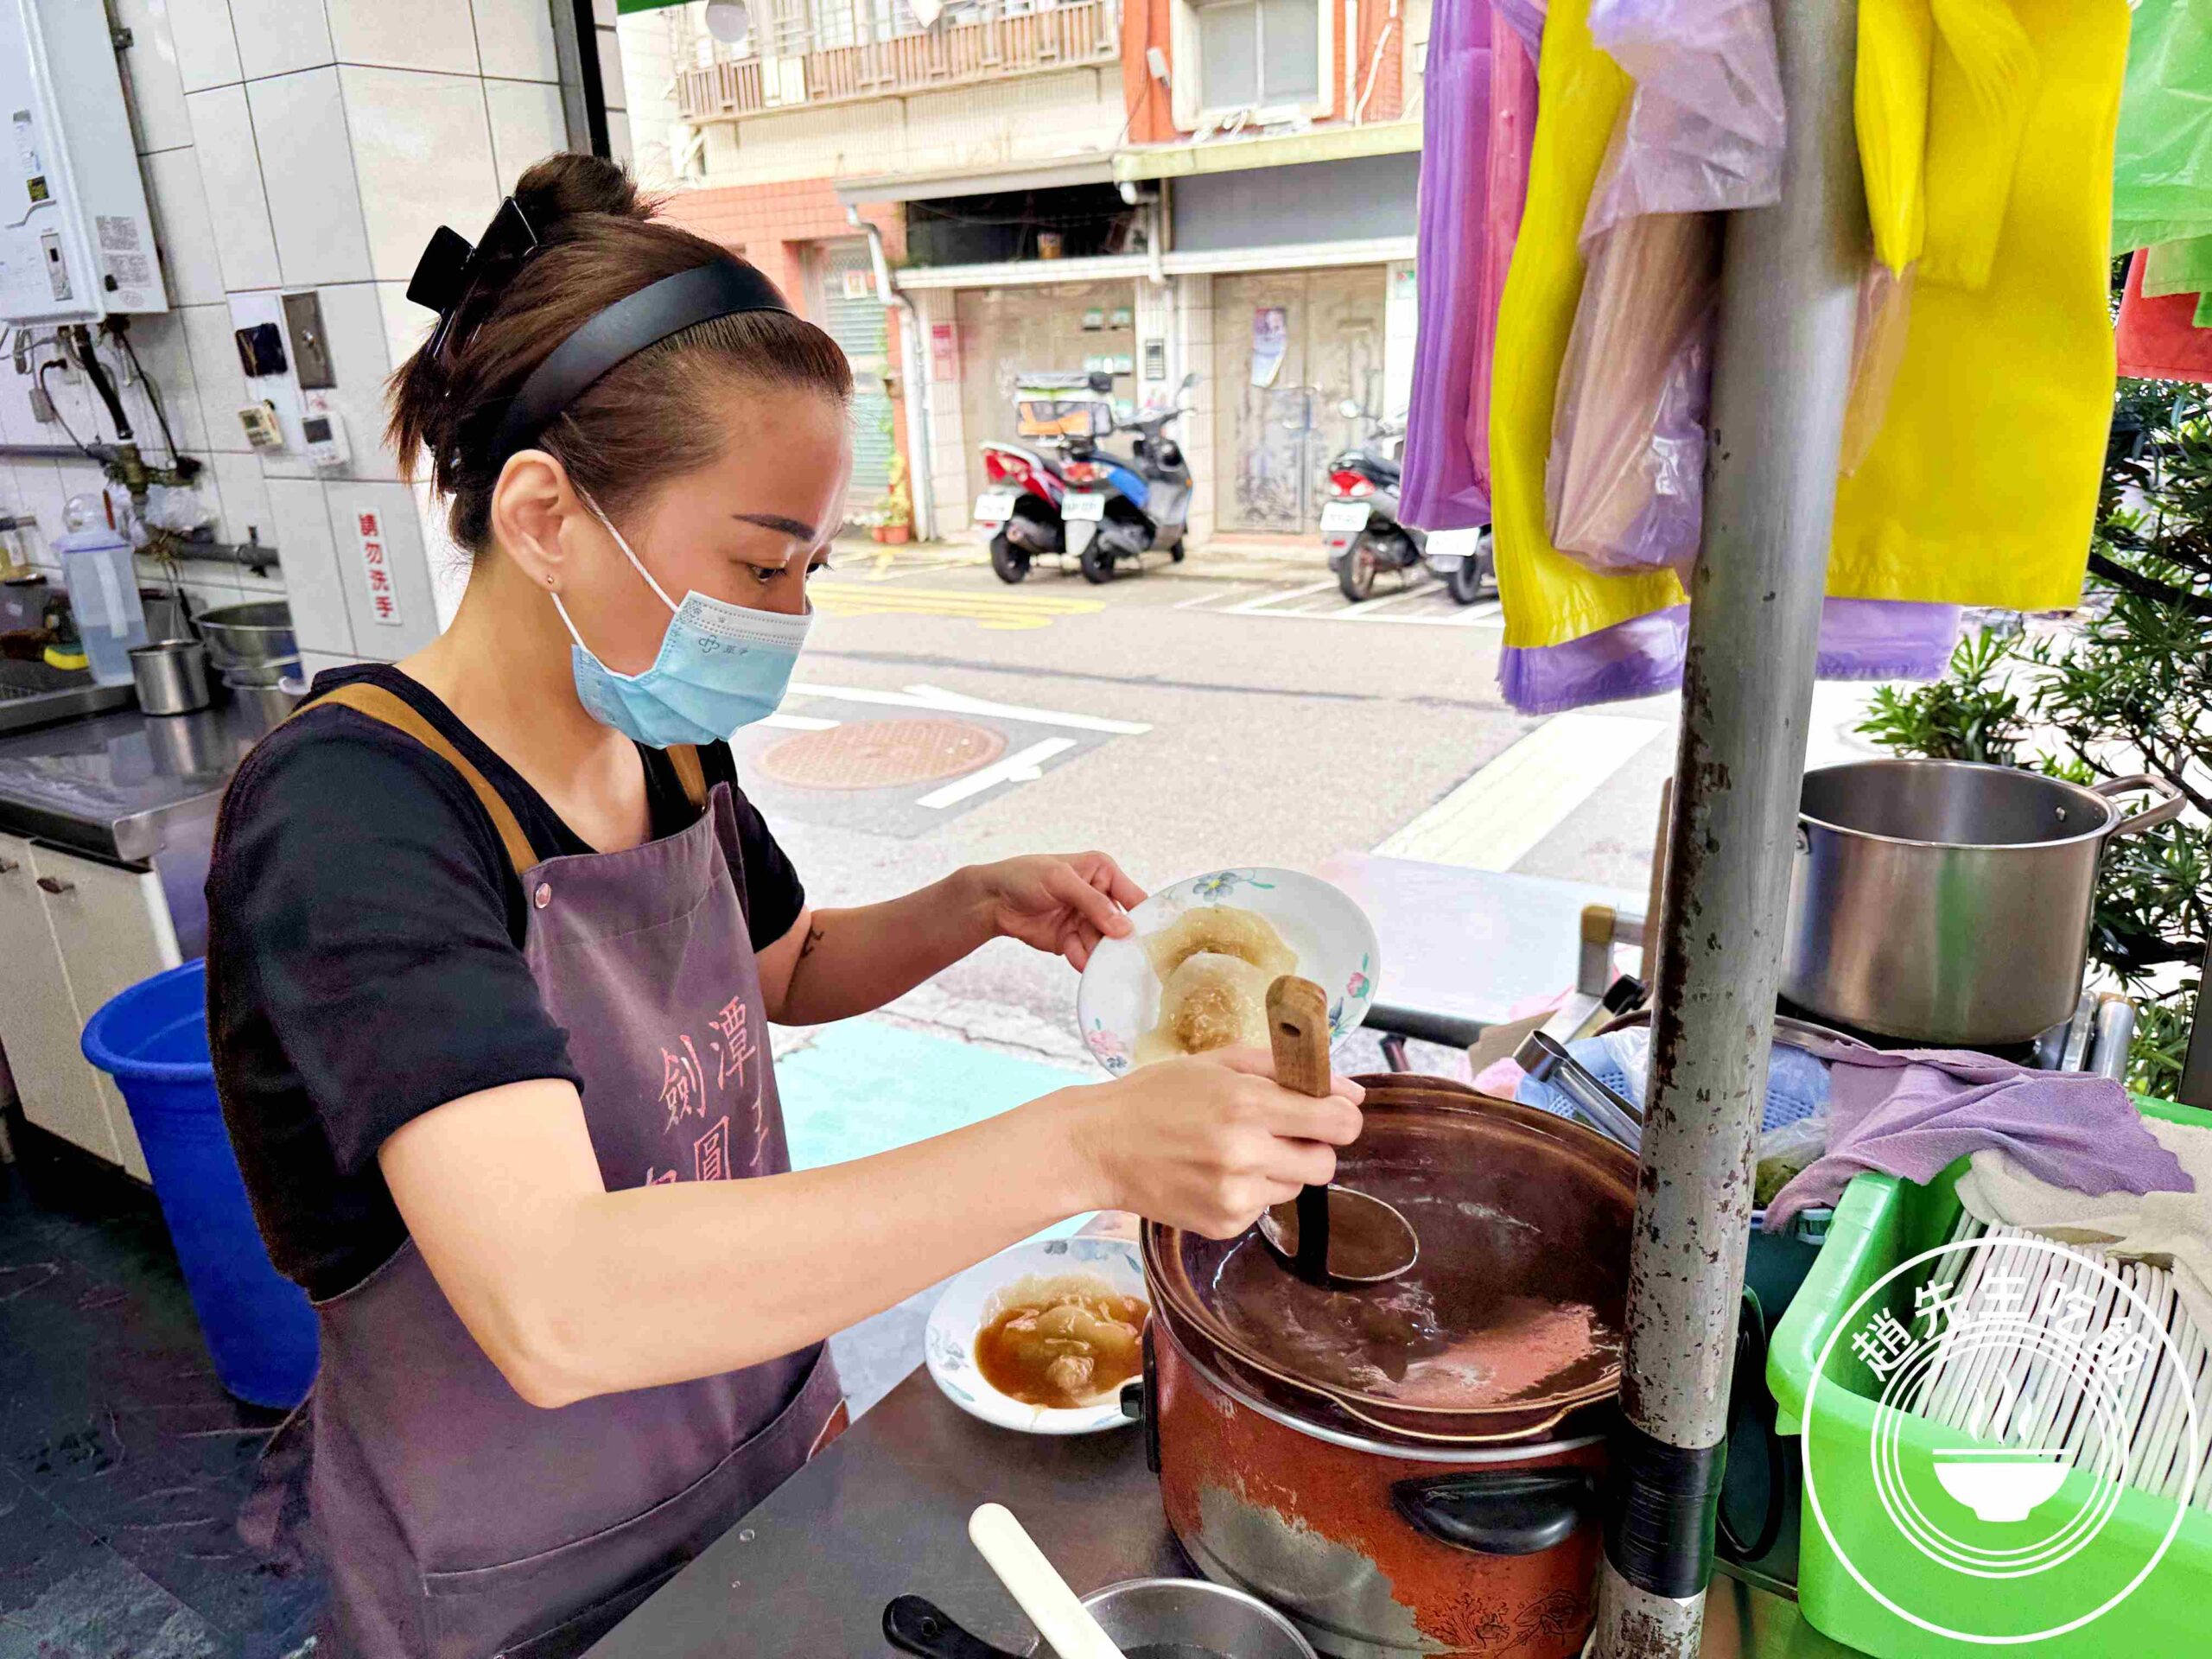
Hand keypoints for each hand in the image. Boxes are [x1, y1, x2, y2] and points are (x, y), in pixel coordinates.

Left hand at [969, 852, 1146, 969]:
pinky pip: (1084, 954)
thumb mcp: (1060, 880)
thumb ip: (1092, 902)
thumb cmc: (1024, 876)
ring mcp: (1086, 921)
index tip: (1154, 939)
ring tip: (1102, 964)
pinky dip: (1083, 960)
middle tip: (1127, 958)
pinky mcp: (1071, 940)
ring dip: (1101, 955)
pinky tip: (1078, 960)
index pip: (1134, 897)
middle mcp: (1099, 898)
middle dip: (1121, 942)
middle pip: (1122, 926)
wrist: (991, 900)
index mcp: (1103, 873)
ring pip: (1104, 944)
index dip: (1145, 917)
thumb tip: (1123, 928)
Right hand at [1064, 1049, 1365, 1238]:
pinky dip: (1250, 1190)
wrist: (1098, 1146)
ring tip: (1234, 1150)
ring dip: (1280, 1168)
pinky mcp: (1223, 1224)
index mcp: (1248, 1104)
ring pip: (1296, 1187)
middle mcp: (1246, 1154)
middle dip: (1313, 1146)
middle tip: (1280, 1132)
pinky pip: (1263, 1207)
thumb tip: (1352, 1093)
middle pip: (1326, 1164)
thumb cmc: (1157, 1096)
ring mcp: (1235, 1196)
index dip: (1343, 1115)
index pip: (1339, 1122)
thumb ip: (1285, 1069)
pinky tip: (1214, 1173)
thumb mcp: (1219, 1063)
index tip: (1331, 1111)